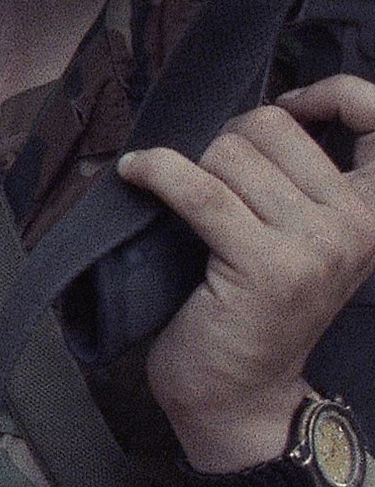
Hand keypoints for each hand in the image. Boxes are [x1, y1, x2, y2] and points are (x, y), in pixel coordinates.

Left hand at [120, 76, 374, 450]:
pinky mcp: (264, 265)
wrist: (240, 394)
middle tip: (212, 188)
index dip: (330, 93)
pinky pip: (197, 188)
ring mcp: (316, 244)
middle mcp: (359, 223)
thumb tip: (253, 107)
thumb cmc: (255, 307)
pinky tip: (134, 174)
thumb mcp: (300, 236)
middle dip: (226, 143)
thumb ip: (297, 177)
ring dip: (191, 168)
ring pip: (228, 152)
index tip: (290, 104)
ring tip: (188, 207)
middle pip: (269, 126)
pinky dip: (155, 171)